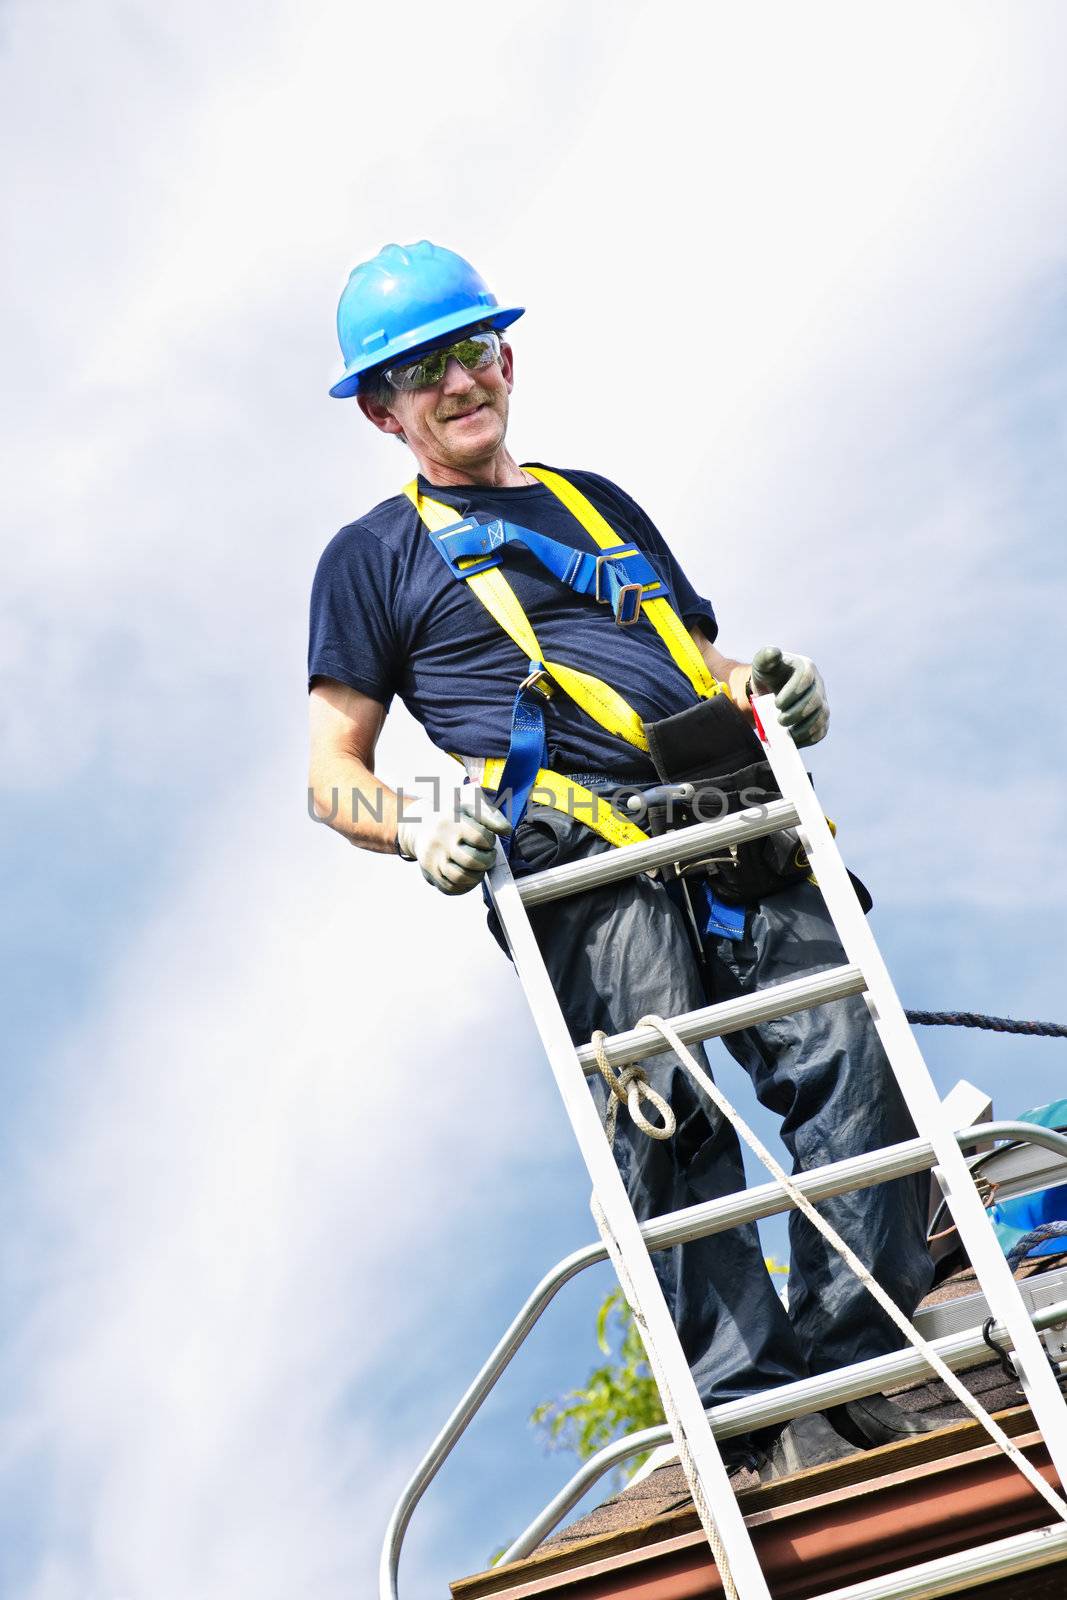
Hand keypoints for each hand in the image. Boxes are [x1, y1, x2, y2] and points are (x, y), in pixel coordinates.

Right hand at [396, 786, 510, 893]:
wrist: (419, 825)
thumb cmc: (453, 816)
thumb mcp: (470, 807)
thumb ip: (491, 816)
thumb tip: (507, 830)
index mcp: (452, 822)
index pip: (480, 838)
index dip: (490, 842)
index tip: (488, 841)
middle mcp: (440, 842)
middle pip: (471, 860)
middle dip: (487, 861)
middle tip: (488, 856)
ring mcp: (433, 860)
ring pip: (460, 877)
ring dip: (477, 876)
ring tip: (479, 867)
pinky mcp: (430, 874)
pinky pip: (451, 888)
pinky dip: (465, 886)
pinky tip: (469, 875)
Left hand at [750, 646, 829, 746]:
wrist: (771, 689)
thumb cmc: (768, 675)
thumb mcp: (763, 664)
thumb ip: (766, 657)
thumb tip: (773, 653)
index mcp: (806, 667)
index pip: (806, 678)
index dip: (793, 692)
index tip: (777, 703)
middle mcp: (818, 684)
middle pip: (815, 701)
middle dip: (797, 713)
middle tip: (780, 721)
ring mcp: (821, 702)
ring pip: (821, 717)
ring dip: (804, 728)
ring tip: (787, 734)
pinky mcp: (820, 718)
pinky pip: (821, 730)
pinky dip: (809, 738)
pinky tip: (794, 741)